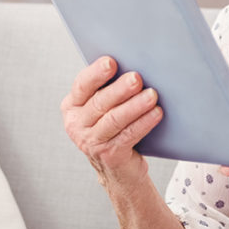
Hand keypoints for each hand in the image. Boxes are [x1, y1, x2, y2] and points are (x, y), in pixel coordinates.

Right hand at [60, 56, 162, 187]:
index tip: (111, 62)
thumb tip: (132, 63)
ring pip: (114, 119)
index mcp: (72, 105)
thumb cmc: (113, 125)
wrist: (118, 166)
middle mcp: (77, 124)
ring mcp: (91, 142)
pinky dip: (144, 123)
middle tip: (136, 78)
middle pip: (100, 102)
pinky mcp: (109, 155)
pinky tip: (156, 113)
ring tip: (151, 95)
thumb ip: (109, 87)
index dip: (96, 73)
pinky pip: (128, 135)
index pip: (82, 85)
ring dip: (135, 106)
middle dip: (120, 89)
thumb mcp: (103, 106)